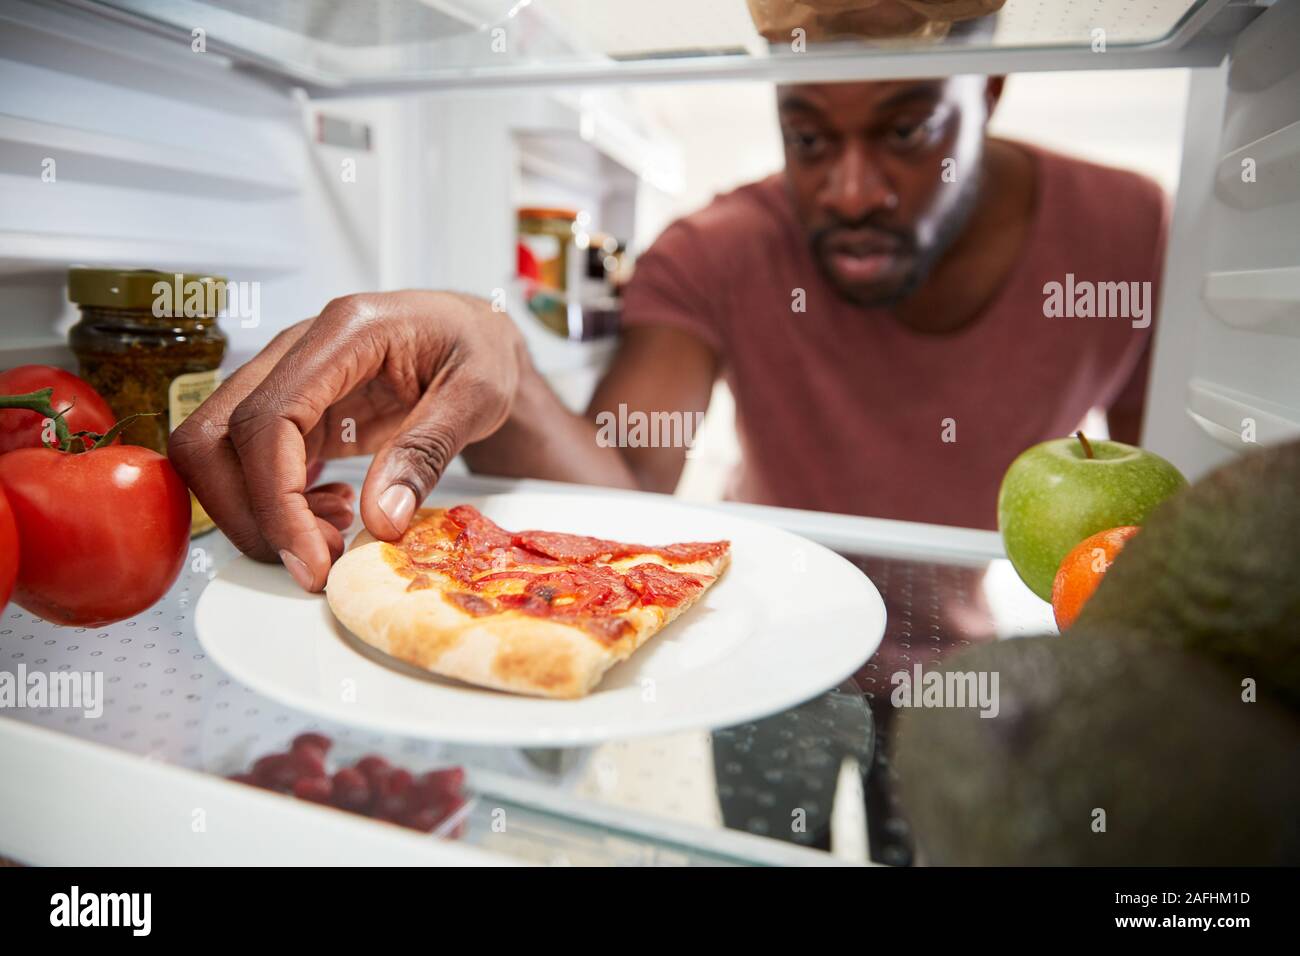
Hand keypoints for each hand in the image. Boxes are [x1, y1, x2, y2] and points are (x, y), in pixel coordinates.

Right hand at [169, 291, 522, 590]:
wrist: (475, 332)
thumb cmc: (478, 346)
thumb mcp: (479, 394)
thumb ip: (428, 451)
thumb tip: (380, 519)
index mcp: (345, 332)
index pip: (267, 418)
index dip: (275, 499)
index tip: (310, 558)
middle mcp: (298, 350)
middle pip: (213, 438)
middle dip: (251, 515)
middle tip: (316, 561)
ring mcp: (286, 381)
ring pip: (220, 457)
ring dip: (262, 515)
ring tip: (335, 535)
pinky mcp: (292, 413)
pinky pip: (250, 465)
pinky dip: (278, 506)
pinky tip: (333, 513)